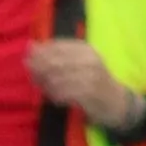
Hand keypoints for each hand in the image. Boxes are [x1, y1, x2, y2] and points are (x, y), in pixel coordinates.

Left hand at [31, 37, 145, 131]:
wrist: (117, 101)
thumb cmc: (92, 79)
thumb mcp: (77, 62)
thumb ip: (55, 54)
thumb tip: (30, 45)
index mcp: (86, 49)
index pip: (55, 46)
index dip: (39, 54)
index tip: (28, 60)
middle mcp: (90, 59)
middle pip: (53, 62)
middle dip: (38, 70)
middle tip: (34, 78)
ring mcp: (91, 76)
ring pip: (55, 78)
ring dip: (45, 85)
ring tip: (46, 88)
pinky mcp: (89, 92)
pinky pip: (62, 93)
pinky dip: (54, 95)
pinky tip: (55, 97)